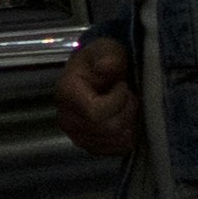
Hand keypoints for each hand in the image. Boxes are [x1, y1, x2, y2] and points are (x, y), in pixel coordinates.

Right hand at [52, 35, 138, 159]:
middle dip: (128, 109)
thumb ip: (107, 56)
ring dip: (131, 122)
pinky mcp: (91, 146)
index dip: (119, 100)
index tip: (122, 84)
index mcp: (66, 94)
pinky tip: (126, 118)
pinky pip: (119, 149)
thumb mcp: (106, 49)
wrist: (96, 73)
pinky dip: (129, 134)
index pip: (96, 113)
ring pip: (117, 140)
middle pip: (109, 128)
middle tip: (130, 94)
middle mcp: (67, 120)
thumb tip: (106, 66)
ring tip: (126, 105)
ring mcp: (78, 136)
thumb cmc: (101, 59)